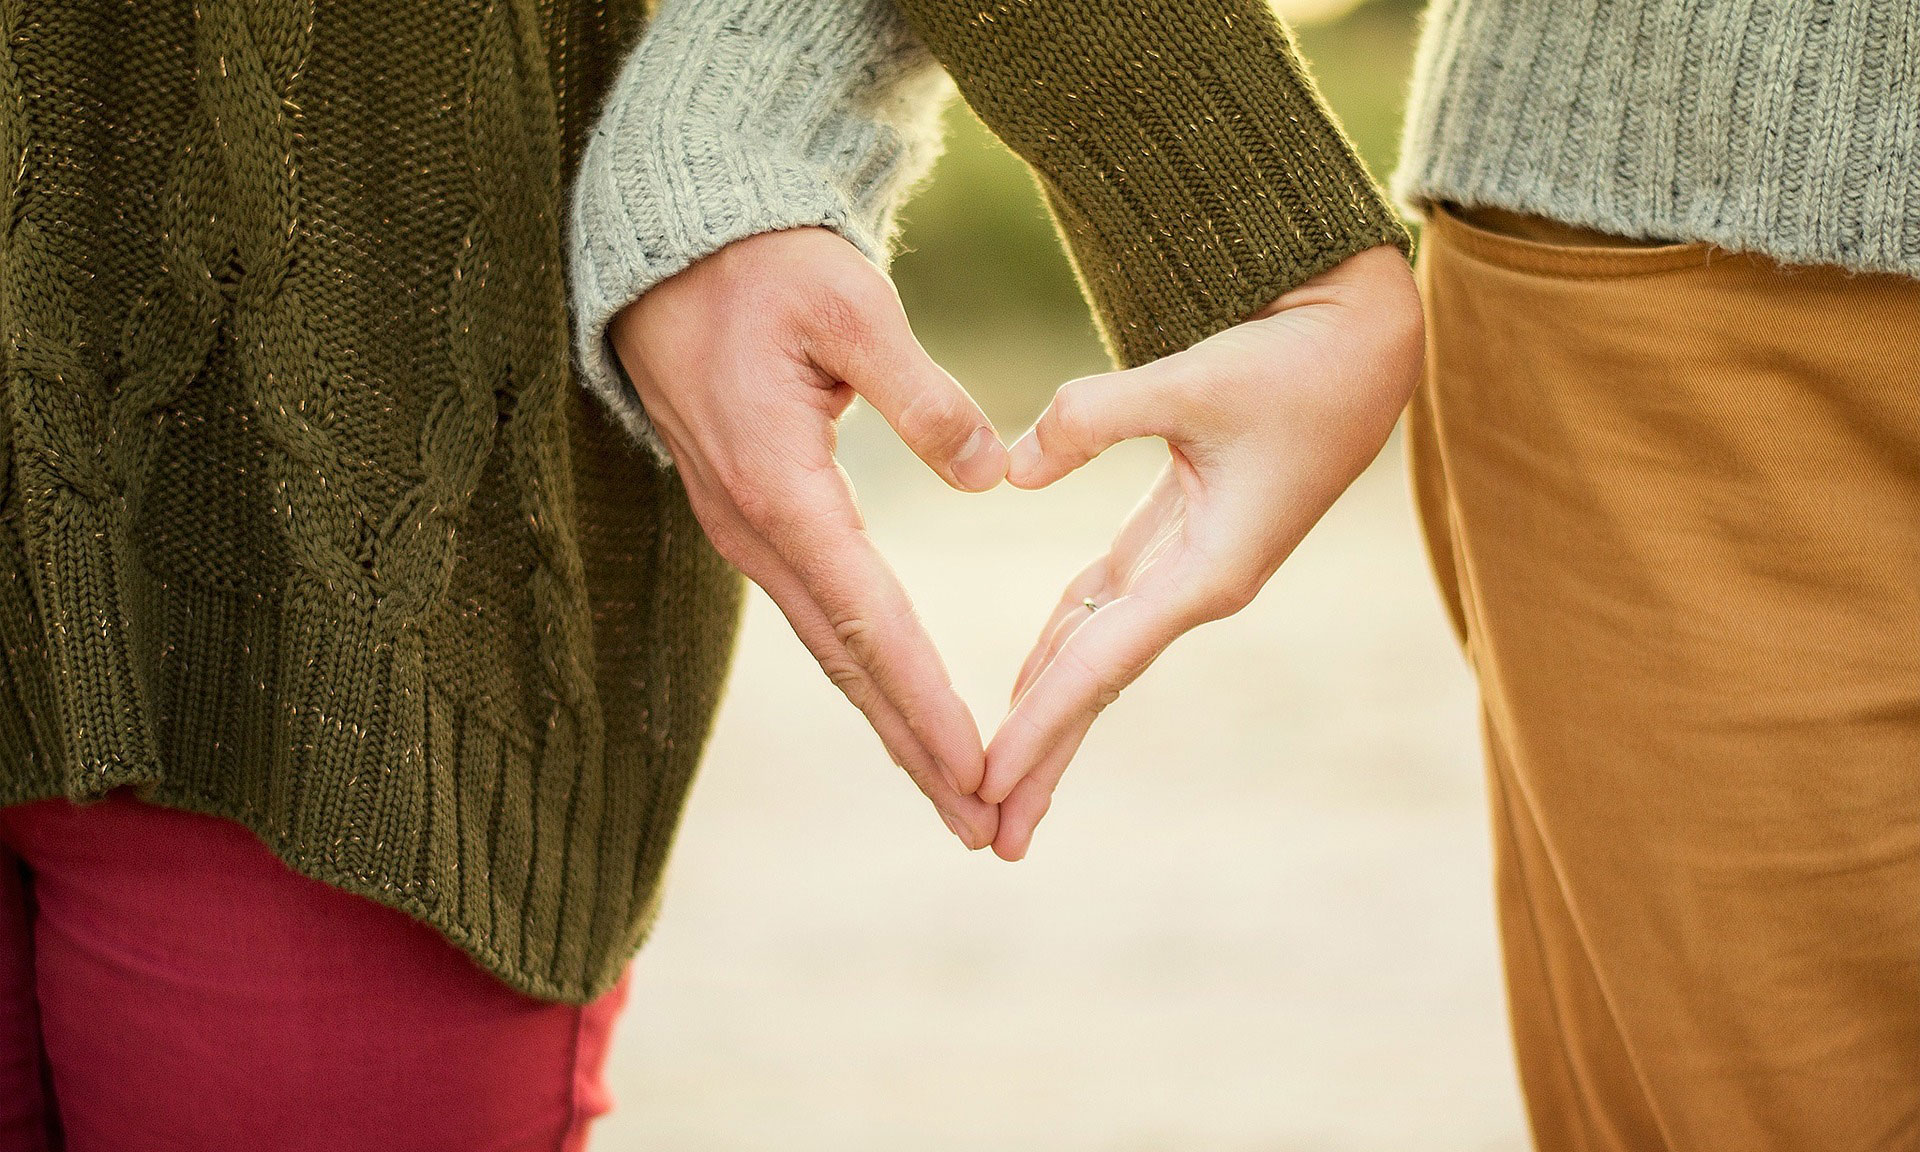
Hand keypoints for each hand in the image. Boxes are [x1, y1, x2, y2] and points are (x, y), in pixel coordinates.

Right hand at [608, 227, 1009, 848]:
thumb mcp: (849, 305)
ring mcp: (746, 531)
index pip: (869, 619)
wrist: (668, 251)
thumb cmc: (762, 267)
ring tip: (955, 792)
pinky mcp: (752, 519)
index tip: (979, 768)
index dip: (927, 701)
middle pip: (848, 663)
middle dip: (916, 749)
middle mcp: (755, 529)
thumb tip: (991, 475)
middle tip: (982, 825)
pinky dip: (866, 672)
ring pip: (831, 650)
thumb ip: (922, 394)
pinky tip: (900, 706)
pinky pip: (818, 615)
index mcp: (781, 487)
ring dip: (892, 724)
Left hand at [981, 245, 1424, 859]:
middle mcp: (1199, 586)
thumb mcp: (1194, 379)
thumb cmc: (1295, 362)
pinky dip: (1063, 645)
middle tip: (988, 835)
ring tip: (998, 781)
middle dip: (1043, 759)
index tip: (985, 783)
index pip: (1101, 665)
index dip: (1039, 725)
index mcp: (1210, 571)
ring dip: (1049, 714)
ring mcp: (1191, 567)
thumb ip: (1093, 418)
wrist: (1365, 343)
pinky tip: (1027, 683)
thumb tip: (1009, 471)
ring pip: (1099, 654)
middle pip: (1097, 686)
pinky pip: (1107, 607)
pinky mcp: (1182, 536)